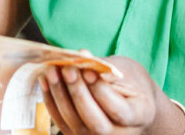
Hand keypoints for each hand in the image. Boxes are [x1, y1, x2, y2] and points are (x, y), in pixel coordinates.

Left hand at [40, 55, 160, 134]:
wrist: (128, 102)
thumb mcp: (126, 72)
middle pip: (95, 122)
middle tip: (67, 68)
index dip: (101, 90)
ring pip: (74, 121)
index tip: (88, 69)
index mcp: (139, 116)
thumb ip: (105, 68)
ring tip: (52, 71)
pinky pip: (60, 120)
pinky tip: (45, 80)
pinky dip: (51, 99)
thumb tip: (82, 56)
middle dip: (78, 93)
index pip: (118, 110)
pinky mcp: (76, 134)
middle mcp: (118, 134)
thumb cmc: (129, 83)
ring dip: (60, 94)